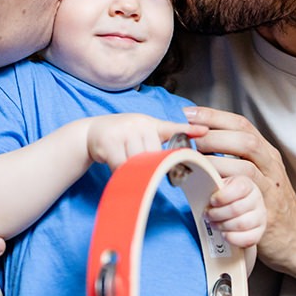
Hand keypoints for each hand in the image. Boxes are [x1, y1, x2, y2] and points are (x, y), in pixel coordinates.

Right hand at [85, 114, 206, 169]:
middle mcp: (138, 123)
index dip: (188, 130)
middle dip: (149, 166)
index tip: (204, 132)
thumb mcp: (144, 131)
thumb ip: (166, 136)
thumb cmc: (122, 135)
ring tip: (126, 165)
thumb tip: (194, 140)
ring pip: (137, 162)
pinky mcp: (108, 142)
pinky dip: (120, 173)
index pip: (171, 128)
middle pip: (153, 155)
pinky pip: (121, 166)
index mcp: (149, 123)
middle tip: (141, 168)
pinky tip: (115, 166)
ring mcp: (122, 131)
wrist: (91, 132)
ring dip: (132, 170)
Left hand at [183, 106, 295, 275]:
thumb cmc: (267, 200)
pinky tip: (213, 211)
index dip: (214, 117)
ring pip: (246, 174)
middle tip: (191, 145)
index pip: (242, 125)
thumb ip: (233, 155)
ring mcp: (271, 193)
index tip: (188, 114)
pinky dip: (228, 209)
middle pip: (246, 143)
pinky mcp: (268, 218)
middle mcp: (271, 168)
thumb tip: (195, 138)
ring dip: (218, 172)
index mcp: (266, 153)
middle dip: (215, 140)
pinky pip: (249, 209)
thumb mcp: (257, 171)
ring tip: (198, 174)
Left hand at [205, 174, 265, 250]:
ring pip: (241, 224)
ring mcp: (260, 215)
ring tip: (213, 223)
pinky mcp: (259, 231)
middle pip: (236, 208)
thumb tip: (196, 164)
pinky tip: (224, 234)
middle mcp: (257, 198)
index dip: (223, 196)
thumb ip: (211, 177)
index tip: (212, 200)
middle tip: (207, 214)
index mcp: (247, 182)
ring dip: (222, 225)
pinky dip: (232, 238)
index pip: (240, 187)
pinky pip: (247, 238)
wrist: (236, 213)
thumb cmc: (222, 197)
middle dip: (216, 213)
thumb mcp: (218, 184)